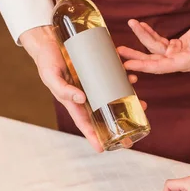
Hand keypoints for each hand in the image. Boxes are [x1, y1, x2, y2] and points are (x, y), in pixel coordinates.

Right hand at [20, 26, 144, 151]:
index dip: (93, 137)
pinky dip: (125, 78)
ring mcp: (93, 84)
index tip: (102, 149)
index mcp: (73, 102)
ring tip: (143, 104)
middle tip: (133, 134)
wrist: (49, 41)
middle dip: (119, 124)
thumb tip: (81, 99)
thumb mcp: (51, 76)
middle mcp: (85, 96)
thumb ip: (63, 89)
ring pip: (113, 97)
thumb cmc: (47, 62)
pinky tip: (133, 77)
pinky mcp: (99, 70)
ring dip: (128, 101)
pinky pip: (114, 78)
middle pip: (104, 113)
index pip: (84, 124)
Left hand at [118, 8, 189, 73]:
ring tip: (129, 28)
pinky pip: (159, 42)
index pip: (161, 67)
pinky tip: (141, 26)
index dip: (143, 66)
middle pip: (153, 61)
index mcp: (187, 62)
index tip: (128, 64)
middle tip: (119, 52)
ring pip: (154, 50)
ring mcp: (178, 53)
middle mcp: (180, 60)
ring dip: (141, 40)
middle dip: (136, 56)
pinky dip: (150, 34)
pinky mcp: (177, 45)